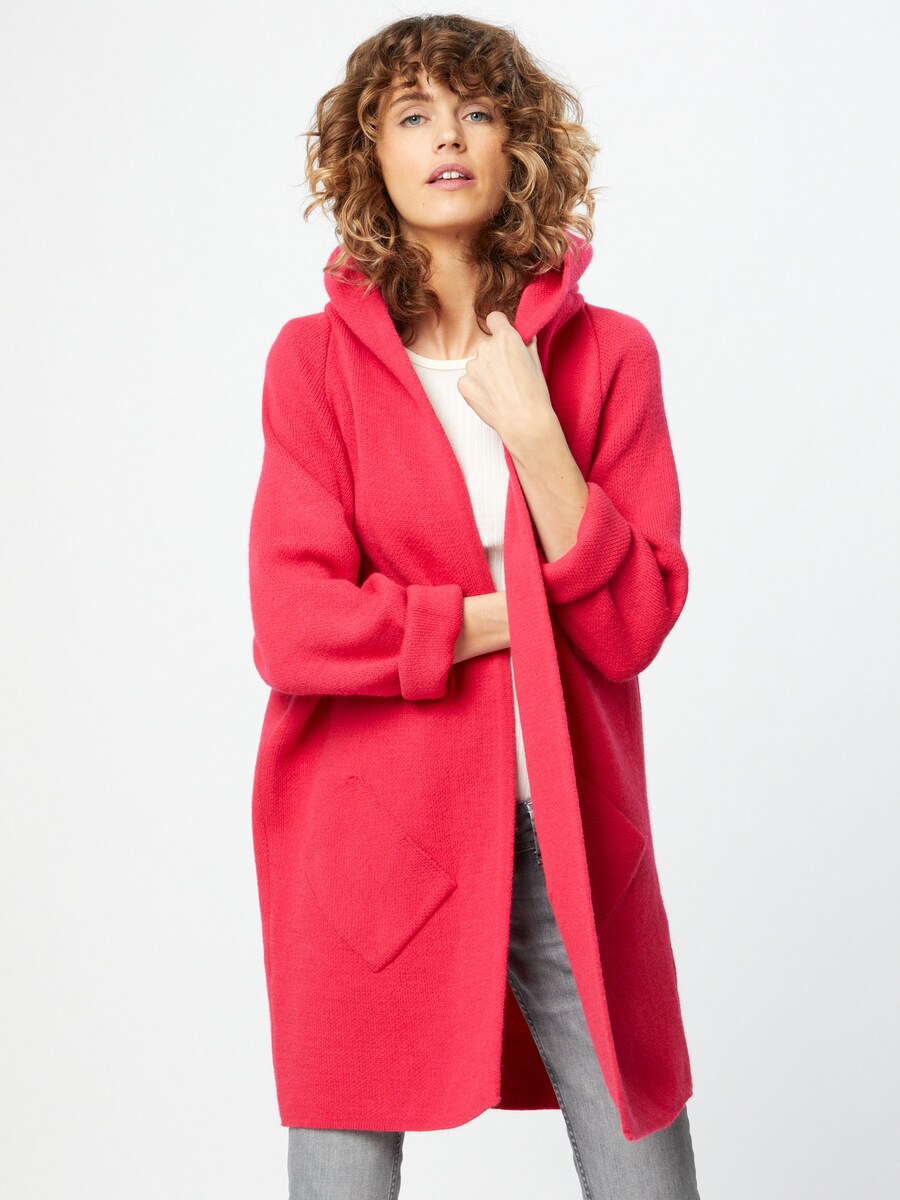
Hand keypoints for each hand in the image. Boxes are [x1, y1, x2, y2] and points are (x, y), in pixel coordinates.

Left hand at [456, 311, 554, 450]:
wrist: (524, 422)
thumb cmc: (534, 394)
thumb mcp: (536, 361)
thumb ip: (525, 342)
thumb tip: (523, 333)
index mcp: (506, 338)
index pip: (494, 318)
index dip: (498, 327)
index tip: (501, 336)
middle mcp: (486, 348)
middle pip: (486, 345)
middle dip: (494, 356)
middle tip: (507, 376)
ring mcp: (472, 366)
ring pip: (477, 364)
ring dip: (484, 374)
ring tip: (500, 391)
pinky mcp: (463, 383)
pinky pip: (468, 380)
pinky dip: (476, 388)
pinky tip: (490, 398)